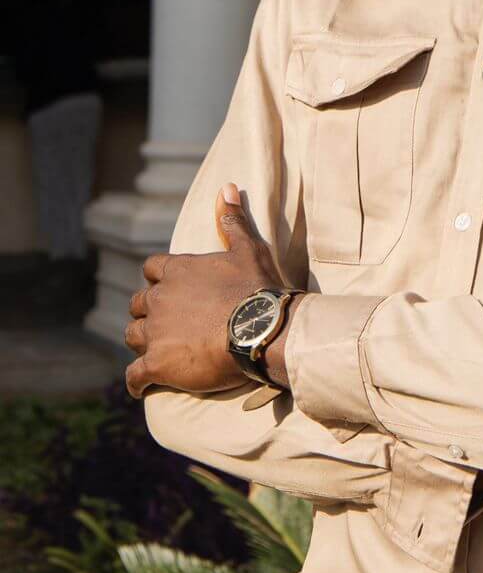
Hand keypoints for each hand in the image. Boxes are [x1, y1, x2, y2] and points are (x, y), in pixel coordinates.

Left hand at [124, 182, 282, 398]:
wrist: (261, 329)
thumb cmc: (257, 288)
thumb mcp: (247, 248)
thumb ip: (232, 220)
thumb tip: (226, 186)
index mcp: (177, 271)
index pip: (151, 269)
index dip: (159, 279)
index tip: (169, 288)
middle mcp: (159, 299)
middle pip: (137, 304)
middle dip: (148, 312)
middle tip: (167, 323)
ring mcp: (155, 332)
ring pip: (132, 336)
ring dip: (142, 342)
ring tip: (158, 351)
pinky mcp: (157, 364)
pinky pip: (134, 375)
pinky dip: (136, 381)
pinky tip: (142, 386)